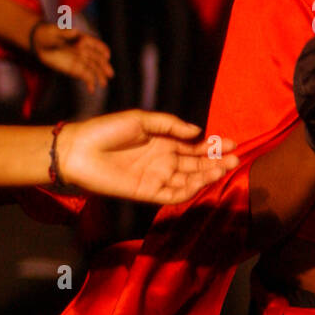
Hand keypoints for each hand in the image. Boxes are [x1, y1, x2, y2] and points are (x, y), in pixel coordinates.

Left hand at [32, 23, 113, 91]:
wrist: (40, 43)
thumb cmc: (47, 33)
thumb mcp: (54, 31)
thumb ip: (64, 32)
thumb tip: (75, 31)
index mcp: (82, 39)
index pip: (95, 44)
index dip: (102, 49)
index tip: (106, 56)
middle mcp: (85, 50)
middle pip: (97, 59)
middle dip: (104, 66)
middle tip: (110, 74)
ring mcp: (81, 60)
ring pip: (94, 68)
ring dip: (100, 76)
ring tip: (103, 84)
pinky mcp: (75, 69)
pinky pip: (85, 76)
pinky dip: (89, 82)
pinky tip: (92, 89)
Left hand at [58, 111, 237, 203]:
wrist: (79, 150)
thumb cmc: (106, 130)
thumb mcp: (141, 119)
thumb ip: (170, 125)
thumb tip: (197, 132)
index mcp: (163, 143)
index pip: (194, 147)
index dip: (213, 146)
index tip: (231, 142)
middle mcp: (164, 161)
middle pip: (196, 164)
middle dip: (216, 161)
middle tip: (235, 157)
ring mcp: (157, 177)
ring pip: (189, 180)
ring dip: (207, 175)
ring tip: (223, 167)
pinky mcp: (147, 192)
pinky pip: (173, 194)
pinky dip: (189, 189)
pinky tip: (201, 181)